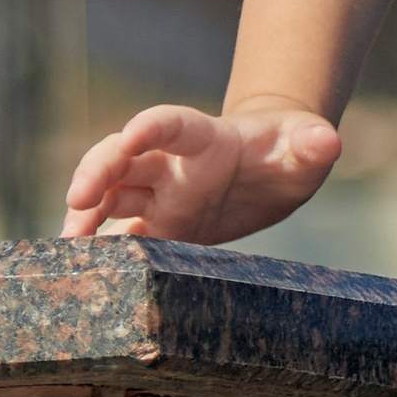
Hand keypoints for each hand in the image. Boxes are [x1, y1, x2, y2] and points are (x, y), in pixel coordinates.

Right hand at [62, 102, 341, 243]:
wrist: (273, 168)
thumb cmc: (289, 150)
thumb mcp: (307, 145)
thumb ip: (312, 142)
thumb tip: (327, 141)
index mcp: (205, 139)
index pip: (170, 125)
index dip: (149, 126)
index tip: (130, 136)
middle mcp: (172, 166)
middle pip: (123, 158)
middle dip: (97, 172)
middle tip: (77, 200)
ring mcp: (161, 196)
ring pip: (111, 198)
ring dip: (86, 216)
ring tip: (68, 247)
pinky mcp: (160, 227)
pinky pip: (121, 235)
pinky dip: (100, 250)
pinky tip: (80, 271)